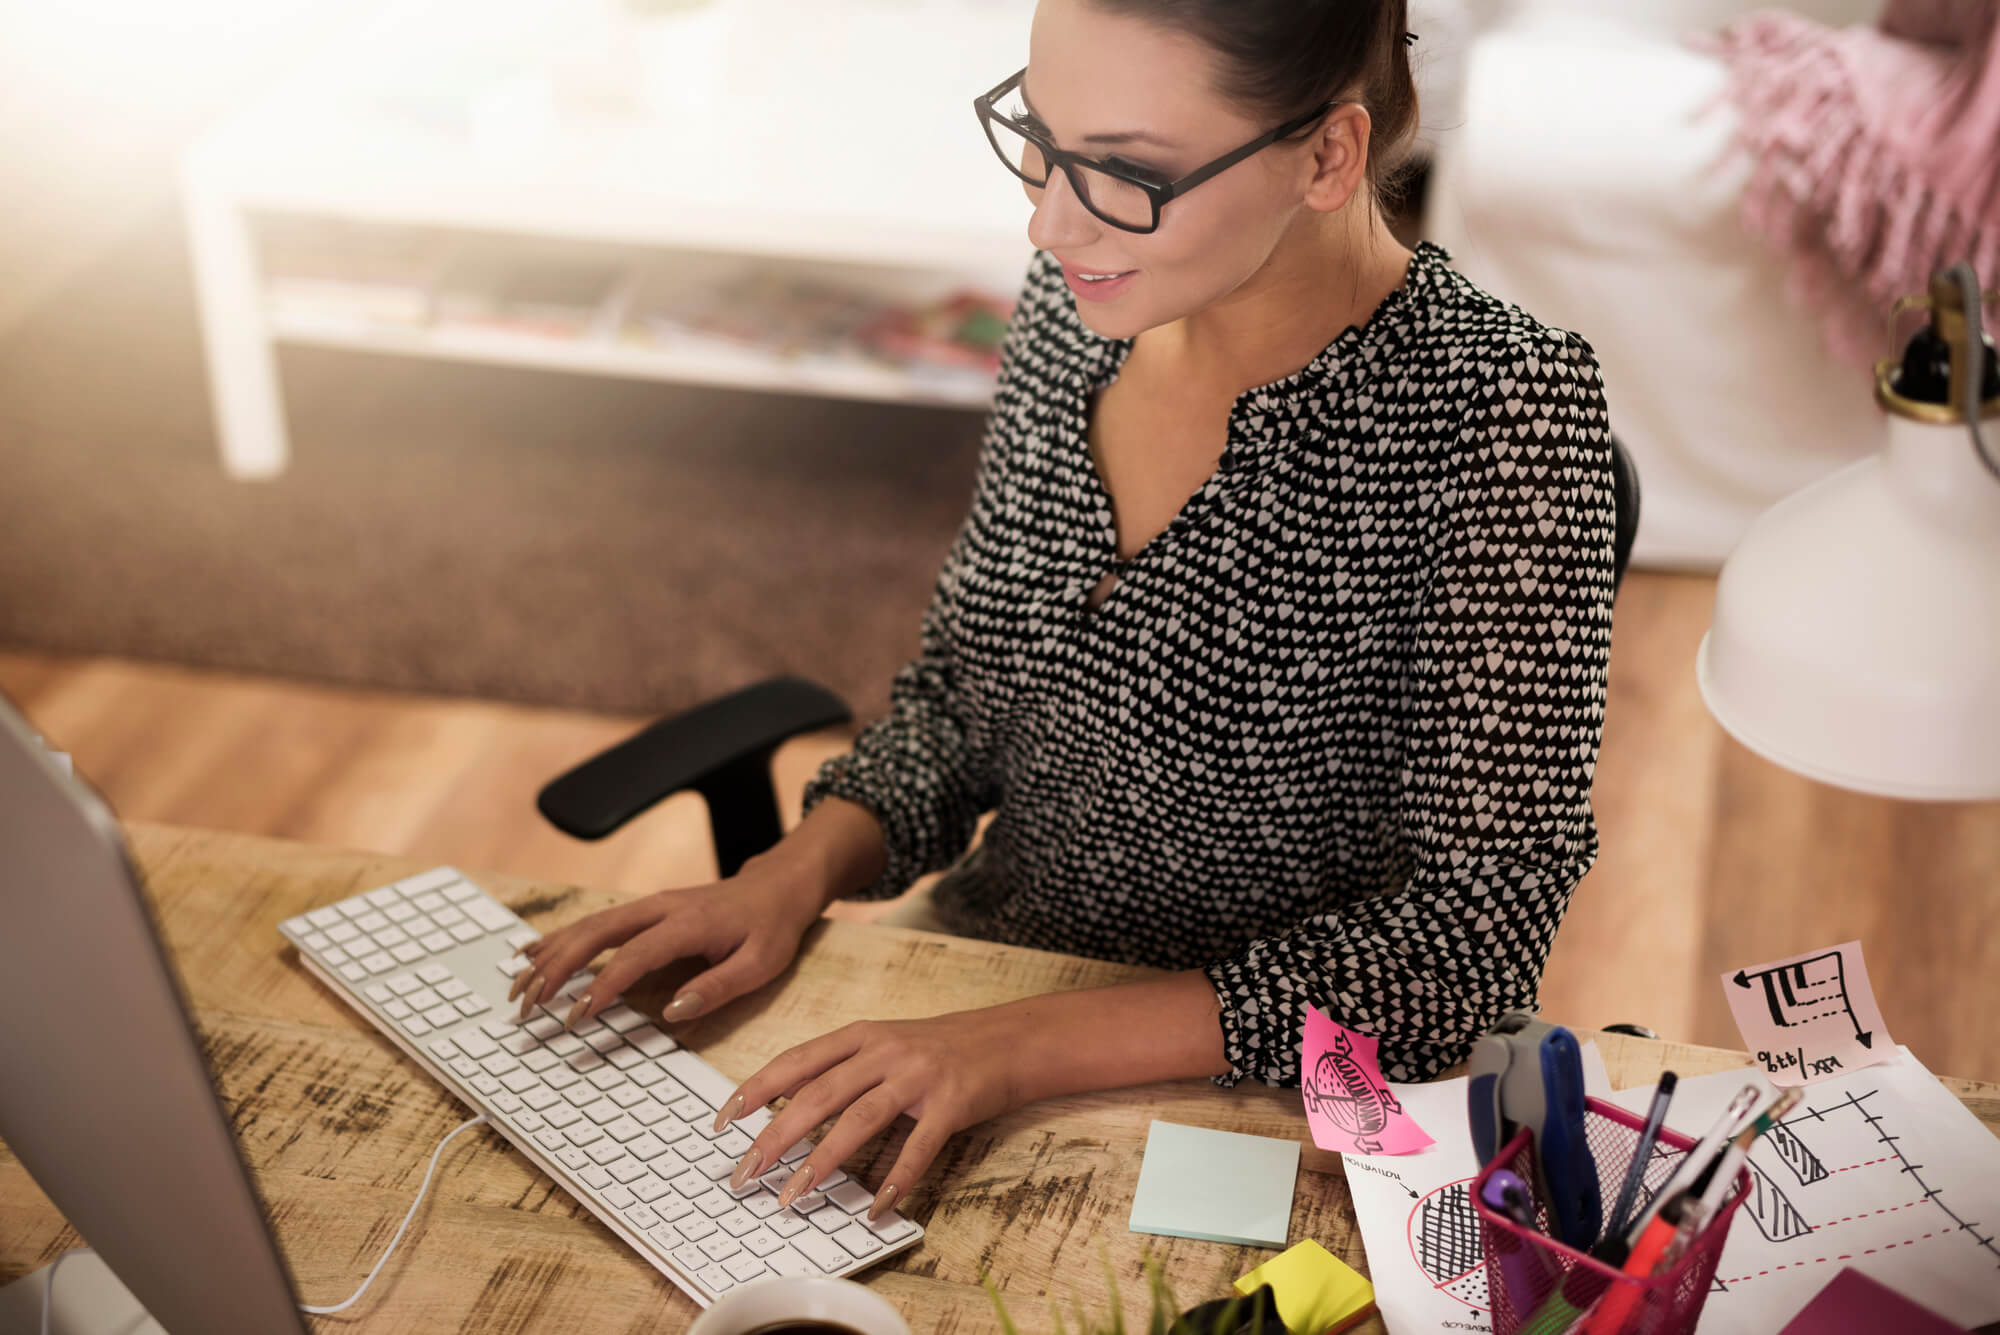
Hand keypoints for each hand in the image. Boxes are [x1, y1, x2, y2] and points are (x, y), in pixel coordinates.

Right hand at [508, 855, 829, 1028]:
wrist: (778, 885)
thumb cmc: (771, 926)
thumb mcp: (762, 962)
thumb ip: (719, 987)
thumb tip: (673, 1012)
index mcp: (688, 924)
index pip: (634, 957)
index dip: (601, 986)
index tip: (574, 1016)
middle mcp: (659, 908)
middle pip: (594, 934)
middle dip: (555, 969)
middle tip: (526, 1006)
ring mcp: (648, 905)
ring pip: (587, 926)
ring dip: (549, 955)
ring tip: (517, 988)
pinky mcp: (644, 910)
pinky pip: (593, 922)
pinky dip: (559, 939)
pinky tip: (531, 955)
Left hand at [711, 1008, 1030, 1221]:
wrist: (1010, 1040)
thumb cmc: (941, 1048)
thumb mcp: (884, 1044)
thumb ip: (840, 1068)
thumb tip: (784, 1102)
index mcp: (862, 1037)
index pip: (797, 1061)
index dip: (756, 1090)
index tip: (723, 1121)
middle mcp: (885, 1052)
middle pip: (818, 1094)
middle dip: (775, 1136)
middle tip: (746, 1173)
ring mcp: (918, 1077)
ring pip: (859, 1120)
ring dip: (821, 1162)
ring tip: (793, 1197)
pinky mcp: (952, 1103)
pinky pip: (919, 1147)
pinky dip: (896, 1179)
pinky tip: (875, 1207)